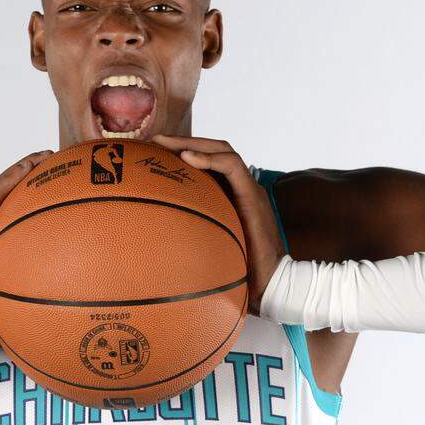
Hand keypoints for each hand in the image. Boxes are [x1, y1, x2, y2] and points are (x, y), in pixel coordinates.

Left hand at [150, 135, 284, 315]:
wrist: (270, 283)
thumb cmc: (239, 271)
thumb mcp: (209, 245)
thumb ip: (193, 232)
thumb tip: (157, 236)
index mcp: (233, 195)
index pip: (211, 161)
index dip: (185, 151)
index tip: (155, 151)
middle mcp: (242, 187)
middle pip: (215, 150)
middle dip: (184, 141)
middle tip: (154, 141)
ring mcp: (249, 189)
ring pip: (224, 151)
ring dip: (193, 143)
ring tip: (165, 143)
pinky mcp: (252, 195)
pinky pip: (232, 166)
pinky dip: (209, 158)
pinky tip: (186, 158)